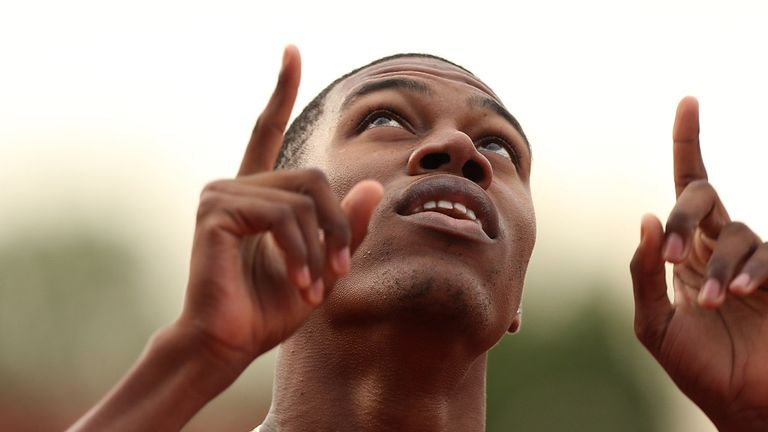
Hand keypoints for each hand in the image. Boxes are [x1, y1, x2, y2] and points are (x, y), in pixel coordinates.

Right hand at [179, 45, 382, 369]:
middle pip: (312, 177)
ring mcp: (221, 193)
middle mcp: (234, 183)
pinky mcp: (216, 210)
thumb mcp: (323, 265)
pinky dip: (302, 252)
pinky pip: (284, 216)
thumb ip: (345, 227)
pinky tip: (301, 282)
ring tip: (317, 285)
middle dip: (337, 226)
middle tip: (339, 270)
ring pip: (303, 198)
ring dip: (320, 247)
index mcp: (257, 193)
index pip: (268, 130)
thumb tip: (368, 184)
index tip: (291, 50)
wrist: (229, 343)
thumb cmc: (271, 308)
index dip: (280, 90)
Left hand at [631, 97, 767, 430]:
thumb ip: (643, 272)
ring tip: (708, 303)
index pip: (686, 189)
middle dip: (686, 213)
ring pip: (737, 232)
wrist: (740, 405)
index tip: (688, 102)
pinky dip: (748, 270)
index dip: (687, 145)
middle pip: (704, 197)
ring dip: (718, 265)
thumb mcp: (653, 322)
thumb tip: (646, 218)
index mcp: (687, 253)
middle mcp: (720, 248)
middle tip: (670, 254)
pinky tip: (738, 294)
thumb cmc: (697, 366)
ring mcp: (755, 262)